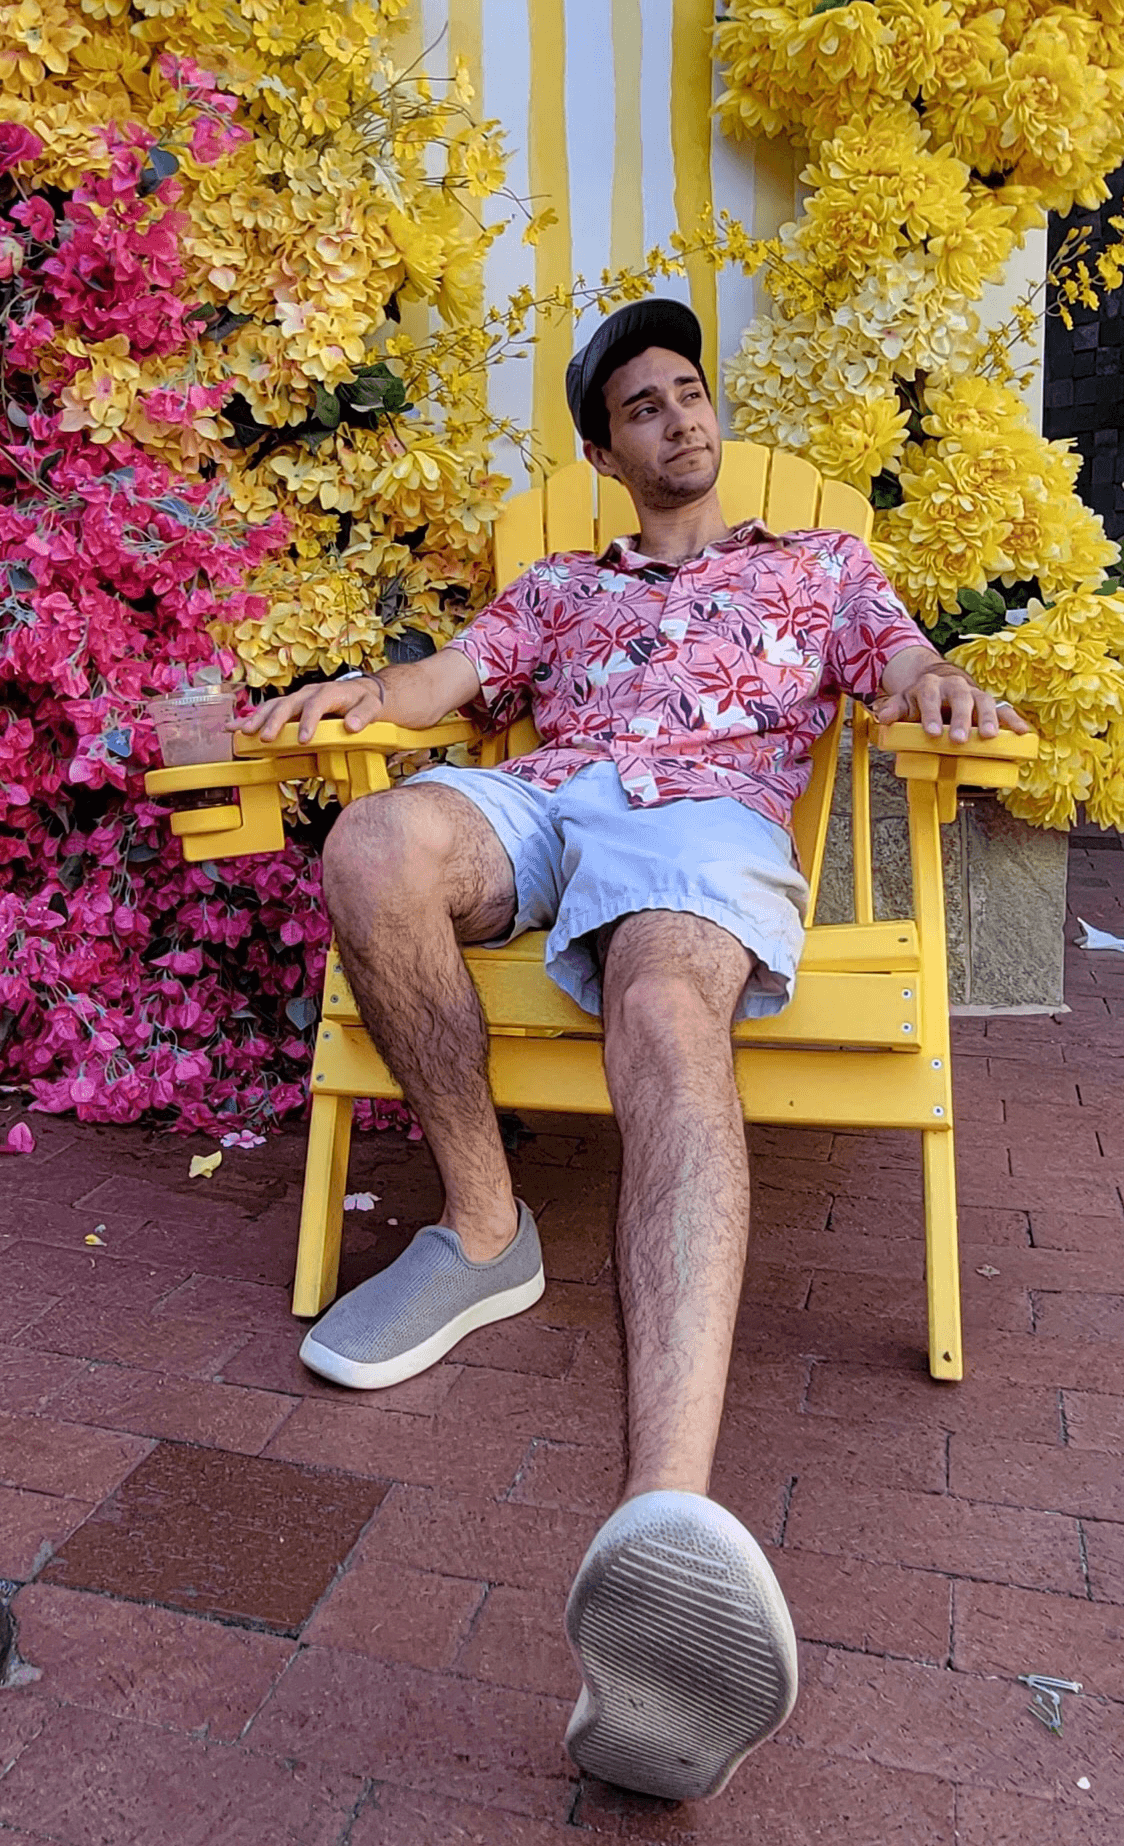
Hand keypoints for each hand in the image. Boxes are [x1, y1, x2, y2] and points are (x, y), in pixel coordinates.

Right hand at [232, 676, 386, 745]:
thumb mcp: (373, 706)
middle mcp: (309, 692)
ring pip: (273, 706)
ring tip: (243, 731)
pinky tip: (234, 727)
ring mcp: (297, 698)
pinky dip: (251, 718)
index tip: (303, 739)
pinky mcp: (290, 706)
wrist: (361, 692)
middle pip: (288, 704)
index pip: (316, 704)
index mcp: (329, 692)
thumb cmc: (365, 701)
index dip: (308, 721)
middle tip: (267, 738)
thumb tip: (353, 725)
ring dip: (257, 719)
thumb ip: (364, 715)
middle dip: (276, 721)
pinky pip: (268, 710)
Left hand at [876, 660, 1029, 743]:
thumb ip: (894, 710)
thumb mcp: (904, 702)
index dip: (931, 714)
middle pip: (960, 698)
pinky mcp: (990, 704)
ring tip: (991, 737)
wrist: (940, 684)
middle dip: (961, 719)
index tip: (932, 733)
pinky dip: (1014, 720)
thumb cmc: (921, 699)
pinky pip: (1004, 710)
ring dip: (988, 719)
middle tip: (960, 740)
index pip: (930, 696)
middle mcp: (955, 686)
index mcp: (931, 685)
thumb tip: (884, 718)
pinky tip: (1022, 732)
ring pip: (984, 701)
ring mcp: (974, 694)